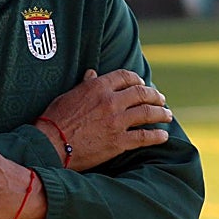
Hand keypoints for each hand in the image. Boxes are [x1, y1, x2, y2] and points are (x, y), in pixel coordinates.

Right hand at [36, 69, 172, 171]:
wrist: (51, 144)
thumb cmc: (54, 119)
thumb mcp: (68, 95)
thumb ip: (84, 85)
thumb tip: (92, 74)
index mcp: (97, 87)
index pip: (125, 76)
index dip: (137, 79)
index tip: (142, 84)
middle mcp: (111, 101)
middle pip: (142, 93)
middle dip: (155, 96)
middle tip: (161, 99)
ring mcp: (117, 121)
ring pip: (148, 113)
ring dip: (161, 113)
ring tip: (167, 115)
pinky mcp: (119, 142)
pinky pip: (145, 137)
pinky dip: (157, 136)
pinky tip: (163, 136)